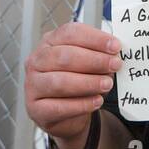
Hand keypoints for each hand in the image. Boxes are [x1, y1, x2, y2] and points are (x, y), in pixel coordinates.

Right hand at [25, 21, 123, 145]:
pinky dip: (81, 104)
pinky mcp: (35, 108)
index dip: (94, 39)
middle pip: (64, 56)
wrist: (67, 115)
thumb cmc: (77, 82)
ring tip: (107, 84)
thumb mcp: (88, 64)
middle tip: (115, 65)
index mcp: (49, 42)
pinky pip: (58, 107)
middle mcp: (37, 61)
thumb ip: (99, 56)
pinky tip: (96, 101)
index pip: (69, 33)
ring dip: (88, 82)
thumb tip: (114, 55)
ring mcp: (33, 85)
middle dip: (94, 60)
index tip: (115, 46)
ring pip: (59, 82)